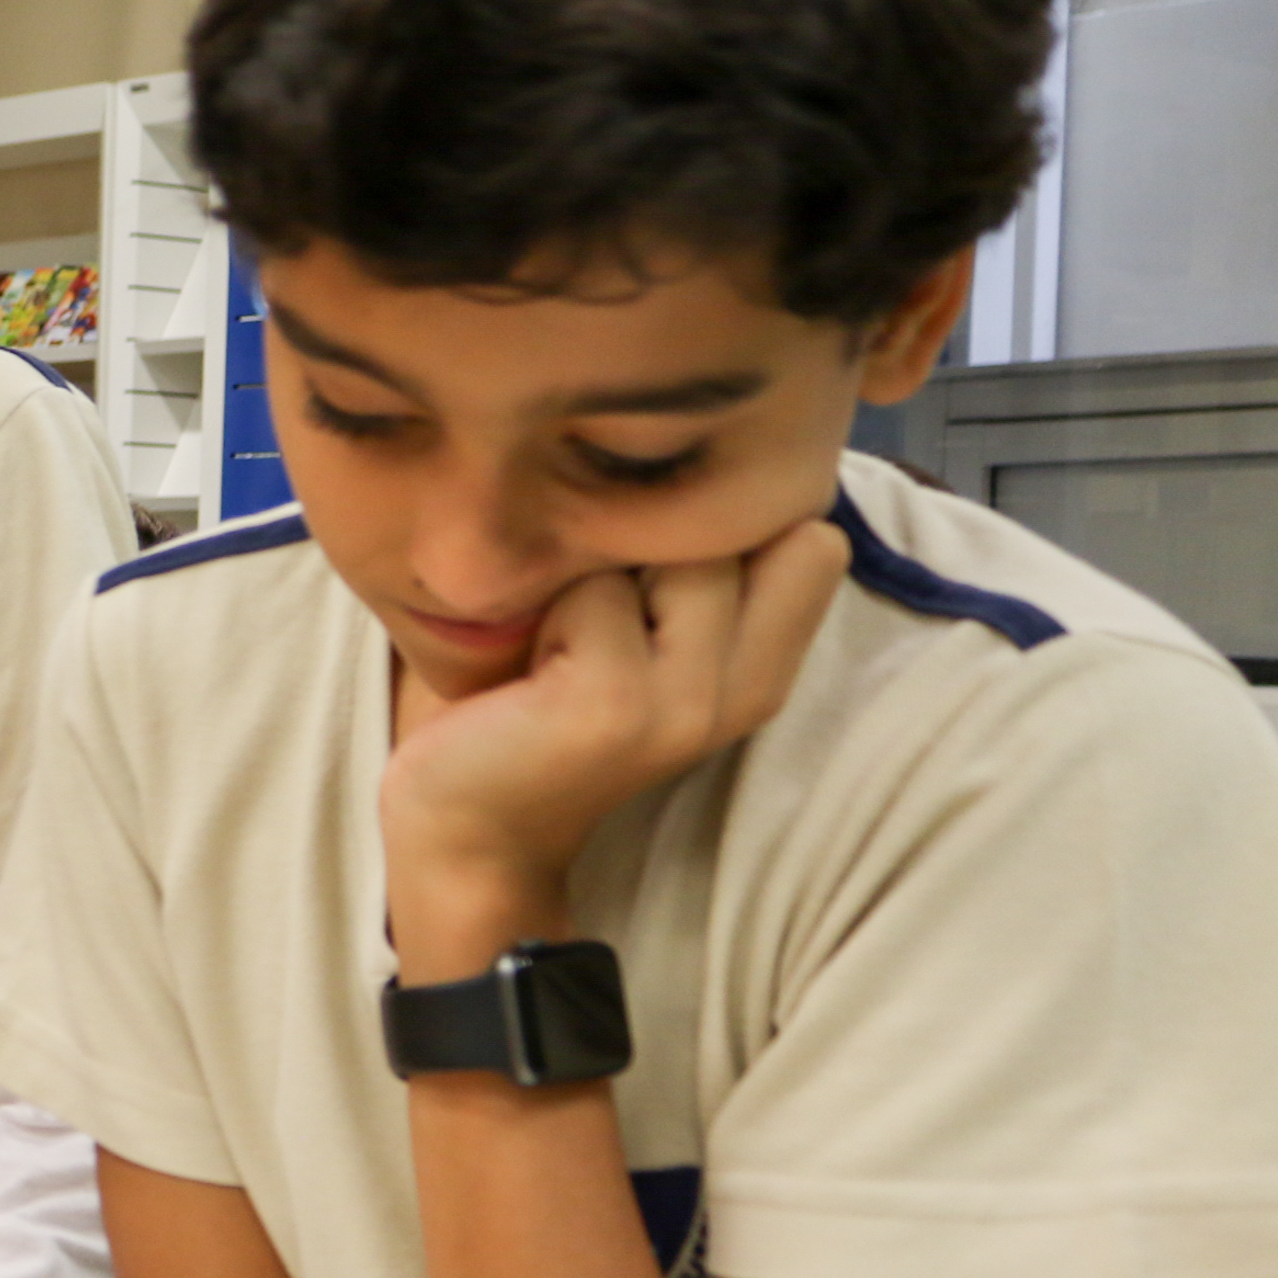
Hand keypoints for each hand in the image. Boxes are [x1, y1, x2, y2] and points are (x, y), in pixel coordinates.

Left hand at [381, 520, 846, 963]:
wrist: (464, 826)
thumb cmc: (534, 707)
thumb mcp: (639, 635)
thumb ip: (698, 571)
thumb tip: (725, 451)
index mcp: (764, 672)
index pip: (814, 537)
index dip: (728, 522)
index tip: (654, 565)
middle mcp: (745, 690)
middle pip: (741, 530)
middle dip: (658, 538)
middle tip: (595, 609)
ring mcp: (685, 702)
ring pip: (669, 552)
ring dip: (596, 569)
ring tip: (560, 637)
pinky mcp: (616, 704)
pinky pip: (592, 591)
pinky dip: (547, 606)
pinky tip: (528, 667)